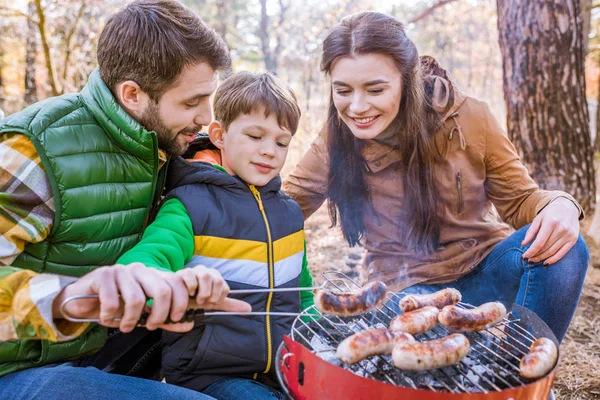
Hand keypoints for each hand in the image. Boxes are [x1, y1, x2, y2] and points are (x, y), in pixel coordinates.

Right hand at [52, 263, 250, 332]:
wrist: (81, 301)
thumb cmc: (115, 307)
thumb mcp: (143, 315)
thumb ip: (165, 319)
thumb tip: (188, 325)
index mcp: (152, 275)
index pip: (177, 283)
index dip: (180, 303)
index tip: (174, 319)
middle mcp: (140, 269)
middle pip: (162, 291)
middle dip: (159, 315)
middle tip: (150, 326)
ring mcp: (121, 270)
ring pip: (137, 299)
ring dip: (131, 320)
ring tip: (125, 326)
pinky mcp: (103, 275)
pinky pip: (112, 301)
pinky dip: (110, 316)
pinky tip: (106, 319)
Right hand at [176, 265, 229, 305]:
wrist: (175, 299)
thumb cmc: (194, 300)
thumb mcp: (212, 303)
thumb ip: (229, 305)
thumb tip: (249, 308)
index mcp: (215, 277)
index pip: (225, 287)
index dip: (219, 297)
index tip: (211, 302)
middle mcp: (206, 272)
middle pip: (218, 280)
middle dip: (211, 295)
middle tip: (202, 301)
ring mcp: (195, 271)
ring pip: (206, 276)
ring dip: (202, 292)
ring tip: (195, 298)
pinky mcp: (183, 272)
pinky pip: (191, 277)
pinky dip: (191, 288)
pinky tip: (187, 292)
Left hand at [521, 198, 579, 264]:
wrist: (568, 207)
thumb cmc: (549, 213)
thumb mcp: (538, 219)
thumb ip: (531, 231)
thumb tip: (523, 244)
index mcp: (551, 223)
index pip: (539, 242)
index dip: (531, 251)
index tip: (523, 257)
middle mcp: (561, 229)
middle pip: (545, 248)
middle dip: (535, 255)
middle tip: (527, 260)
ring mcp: (569, 235)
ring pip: (553, 251)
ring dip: (542, 258)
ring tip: (533, 261)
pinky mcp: (573, 239)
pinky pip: (562, 253)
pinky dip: (554, 259)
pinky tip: (546, 263)